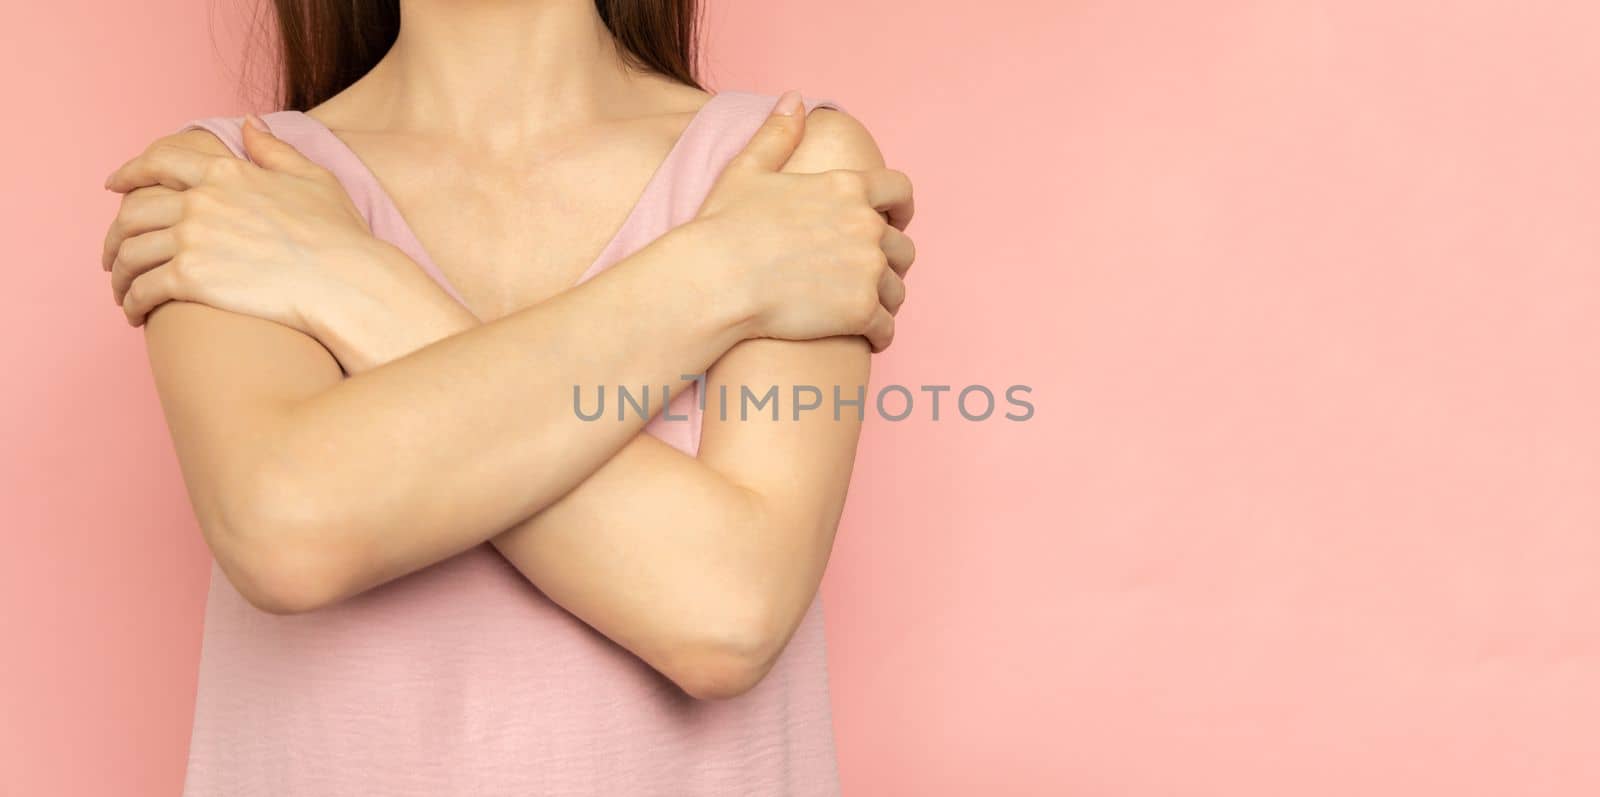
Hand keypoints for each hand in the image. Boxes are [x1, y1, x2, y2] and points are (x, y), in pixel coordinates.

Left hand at [101, 117, 468, 370]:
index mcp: (225, 171)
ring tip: (123, 292)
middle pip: (132, 213)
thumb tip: (248, 125)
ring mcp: (192, 239)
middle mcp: (200, 200)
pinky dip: (131, 302)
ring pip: (129, 254)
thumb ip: (274, 150)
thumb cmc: (340, 235)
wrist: (347, 283)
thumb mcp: (313, 178)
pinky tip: (136, 314)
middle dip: (114, 236)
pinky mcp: (190, 280)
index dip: (130, 172)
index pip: (159, 162)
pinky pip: (141, 289)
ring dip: (119, 275)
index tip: (116, 185)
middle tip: (112, 254)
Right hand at [693, 91, 915, 352]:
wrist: (716, 281)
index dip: (901, 208)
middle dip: (890, 262)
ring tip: (865, 312)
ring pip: (897, 290)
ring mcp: (868, 270)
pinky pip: (888, 327)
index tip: (897, 221)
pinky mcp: (862, 311)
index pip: (900, 191)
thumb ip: (777, 134)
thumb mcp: (747, 170)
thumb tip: (795, 99)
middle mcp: (867, 226)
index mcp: (847, 188)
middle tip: (868, 277)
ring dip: (884, 300)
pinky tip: (866, 338)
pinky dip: (880, 334)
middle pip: (903, 247)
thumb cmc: (723, 227)